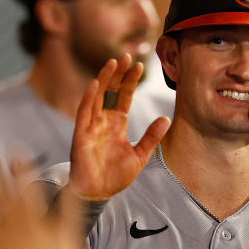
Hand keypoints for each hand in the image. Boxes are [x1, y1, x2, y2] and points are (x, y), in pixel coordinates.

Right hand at [68, 53, 169, 199]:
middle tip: (127, 56)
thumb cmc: (116, 176)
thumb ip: (151, 137)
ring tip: (113, 62)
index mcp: (117, 124)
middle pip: (111, 91)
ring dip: (104, 79)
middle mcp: (103, 121)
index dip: (130, 81)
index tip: (139, 65)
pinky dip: (89, 97)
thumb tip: (166, 118)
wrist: (98, 193)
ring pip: (96, 96)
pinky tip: (95, 83)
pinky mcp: (81, 134)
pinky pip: (84, 112)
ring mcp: (91, 126)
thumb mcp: (140, 155)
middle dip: (118, 74)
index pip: (124, 97)